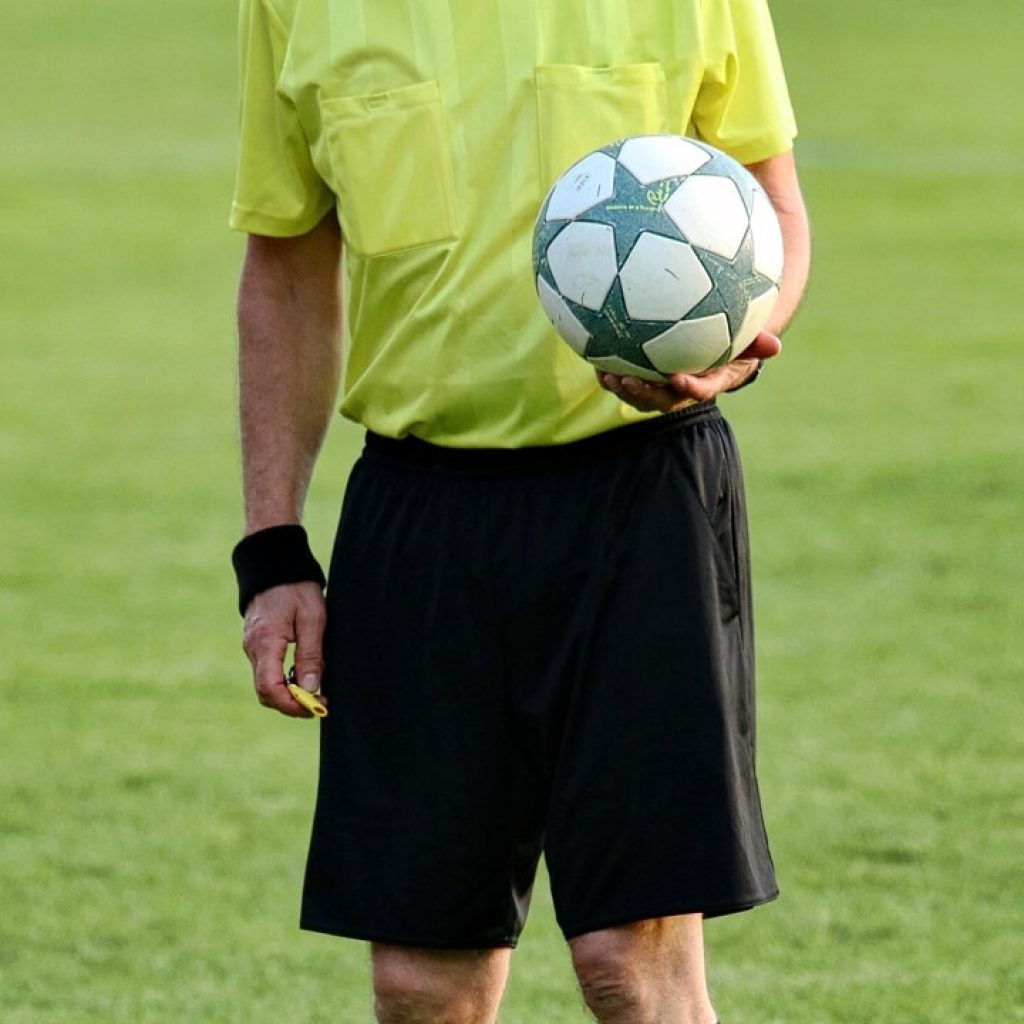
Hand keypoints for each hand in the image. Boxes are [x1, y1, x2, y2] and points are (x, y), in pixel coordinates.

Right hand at [241, 581, 327, 717]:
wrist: (276, 564)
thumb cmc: (297, 588)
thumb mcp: (313, 619)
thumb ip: (311, 654)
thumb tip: (311, 688)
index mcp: (265, 643)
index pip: (270, 689)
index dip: (292, 705)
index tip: (315, 707)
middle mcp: (253, 648)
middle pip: (266, 692)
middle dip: (291, 704)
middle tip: (319, 702)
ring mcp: (252, 647)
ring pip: (266, 683)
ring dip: (288, 692)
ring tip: (315, 688)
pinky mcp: (257, 644)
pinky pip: (266, 671)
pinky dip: (283, 680)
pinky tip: (303, 672)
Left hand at [596, 331, 781, 412]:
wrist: (716, 344)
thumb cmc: (736, 339)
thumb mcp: (749, 341)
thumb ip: (759, 343)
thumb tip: (777, 346)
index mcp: (708, 382)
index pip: (699, 391)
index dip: (688, 388)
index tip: (678, 378)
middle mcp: (681, 390)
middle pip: (661, 400)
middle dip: (643, 394)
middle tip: (628, 380)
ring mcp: (660, 386)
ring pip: (638, 395)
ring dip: (621, 388)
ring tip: (606, 375)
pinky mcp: (643, 376)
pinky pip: (625, 377)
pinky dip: (610, 370)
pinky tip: (594, 356)